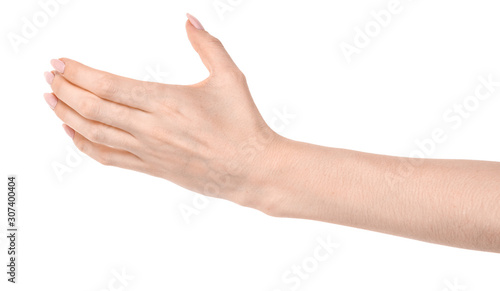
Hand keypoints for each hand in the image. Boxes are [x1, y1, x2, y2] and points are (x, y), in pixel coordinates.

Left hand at [43, 15, 281, 208]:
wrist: (251, 170)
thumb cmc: (243, 123)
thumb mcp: (230, 77)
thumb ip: (208, 45)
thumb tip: (189, 18)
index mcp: (165, 101)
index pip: (107, 85)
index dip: (78, 73)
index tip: (59, 62)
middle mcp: (150, 128)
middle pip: (93, 107)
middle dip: (65, 89)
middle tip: (48, 75)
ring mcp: (148, 151)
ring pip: (94, 133)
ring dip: (67, 114)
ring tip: (51, 99)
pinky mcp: (152, 169)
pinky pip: (108, 158)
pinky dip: (84, 145)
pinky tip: (72, 133)